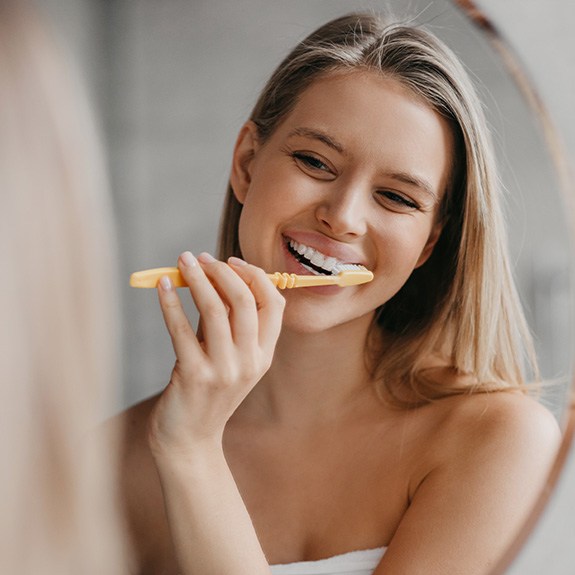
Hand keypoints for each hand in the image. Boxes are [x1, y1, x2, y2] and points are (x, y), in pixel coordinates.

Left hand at [148, 251, 284, 456]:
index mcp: (264, 355)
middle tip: (201, 258)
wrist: (190, 440)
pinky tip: (161, 287)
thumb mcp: (229, 358)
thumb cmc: (207, 391)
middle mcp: (250, 362)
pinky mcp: (193, 376)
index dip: (255, 276)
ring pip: (214, 309)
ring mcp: (223, 371)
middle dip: (222, 271)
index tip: (231, 261)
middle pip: (245, 301)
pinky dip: (170, 302)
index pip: (274, 304)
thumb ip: (227, 322)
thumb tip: (214, 275)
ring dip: (196, 278)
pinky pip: (180, 329)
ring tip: (182, 261)